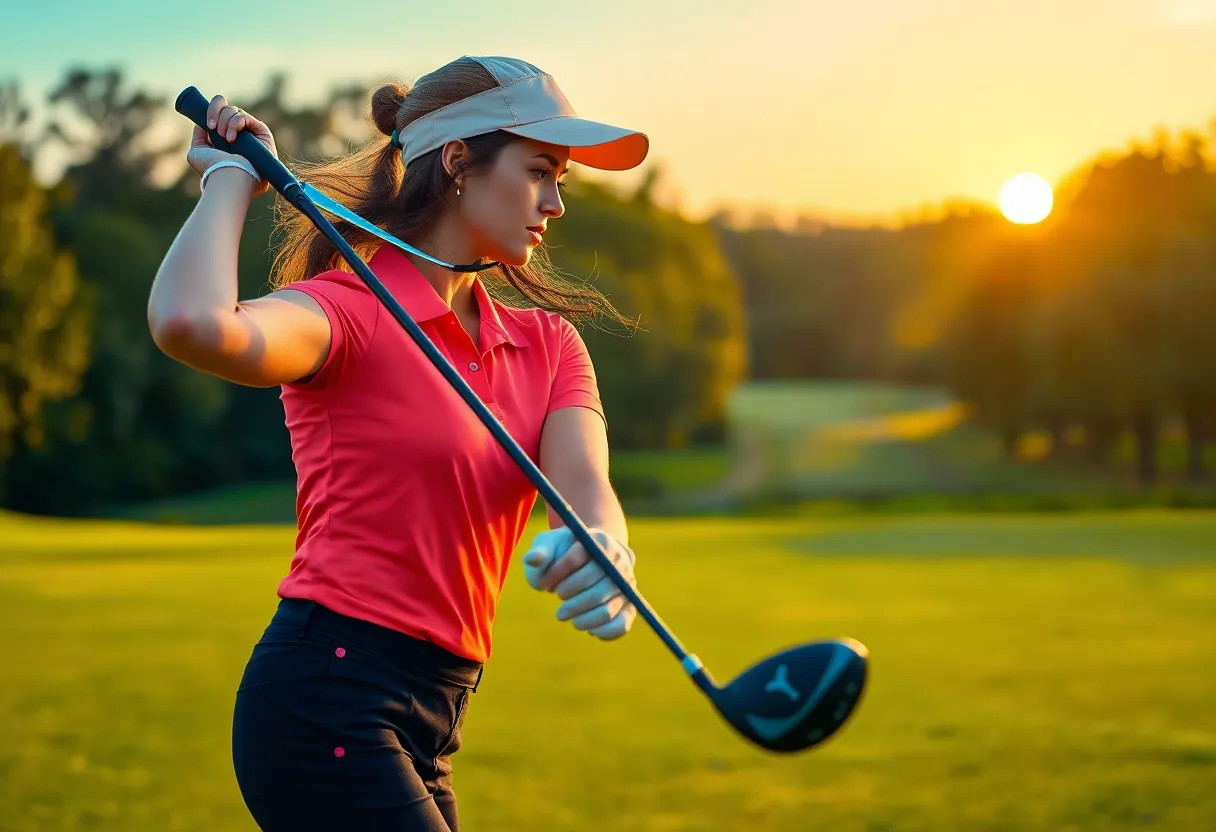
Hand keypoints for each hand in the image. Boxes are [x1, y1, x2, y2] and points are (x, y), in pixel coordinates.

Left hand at [186, 95, 276, 196]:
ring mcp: (251, 134)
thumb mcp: (197, 150)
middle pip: (227, 109)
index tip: (209, 124)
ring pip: (235, 111)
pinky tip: (232, 137)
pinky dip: (236, 122)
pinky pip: (246, 117)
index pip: (221, 114)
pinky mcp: (262, 133)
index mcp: (226, 138)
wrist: (228, 177)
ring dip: (225, 121)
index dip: (213, 112)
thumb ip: (200, 135)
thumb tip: (202, 122)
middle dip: (217, 114)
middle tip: (214, 128)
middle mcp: (239, 135)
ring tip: (226, 138)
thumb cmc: (211, 168)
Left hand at [522, 527, 637, 640]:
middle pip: (596, 584)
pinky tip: (586, 628)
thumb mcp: (551, 545)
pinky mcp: (629, 605)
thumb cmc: (564, 552)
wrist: (590, 559)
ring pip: (606, 609)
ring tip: (563, 614)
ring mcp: (628, 585)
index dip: (557, 573)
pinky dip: (603, 632)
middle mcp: (620, 561)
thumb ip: (541, 552)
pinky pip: (621, 624)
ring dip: (581, 617)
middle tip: (556, 597)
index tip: (543, 583)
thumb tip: (532, 560)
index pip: (579, 557)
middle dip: (569, 596)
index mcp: (600, 540)